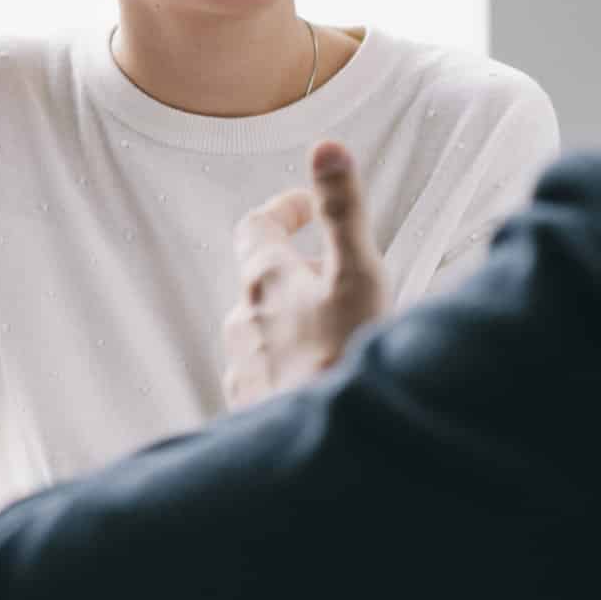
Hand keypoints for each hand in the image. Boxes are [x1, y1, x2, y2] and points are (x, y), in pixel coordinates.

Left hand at [222, 140, 387, 409]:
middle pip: (264, 278)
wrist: (327, 451)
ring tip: (340, 332)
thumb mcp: (357, 274)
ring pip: (266, 327)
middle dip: (300, 270)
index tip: (307, 208)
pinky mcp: (248, 406)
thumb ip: (342, 210)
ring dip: (297, 320)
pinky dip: (292, 364)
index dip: (282, 210)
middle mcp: (242, 317)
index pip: (256, 225)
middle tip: (341, 276)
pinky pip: (268, 372)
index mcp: (264, 279)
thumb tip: (326, 148)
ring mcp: (242, 365)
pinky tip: (323, 378)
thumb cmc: (344, 361)